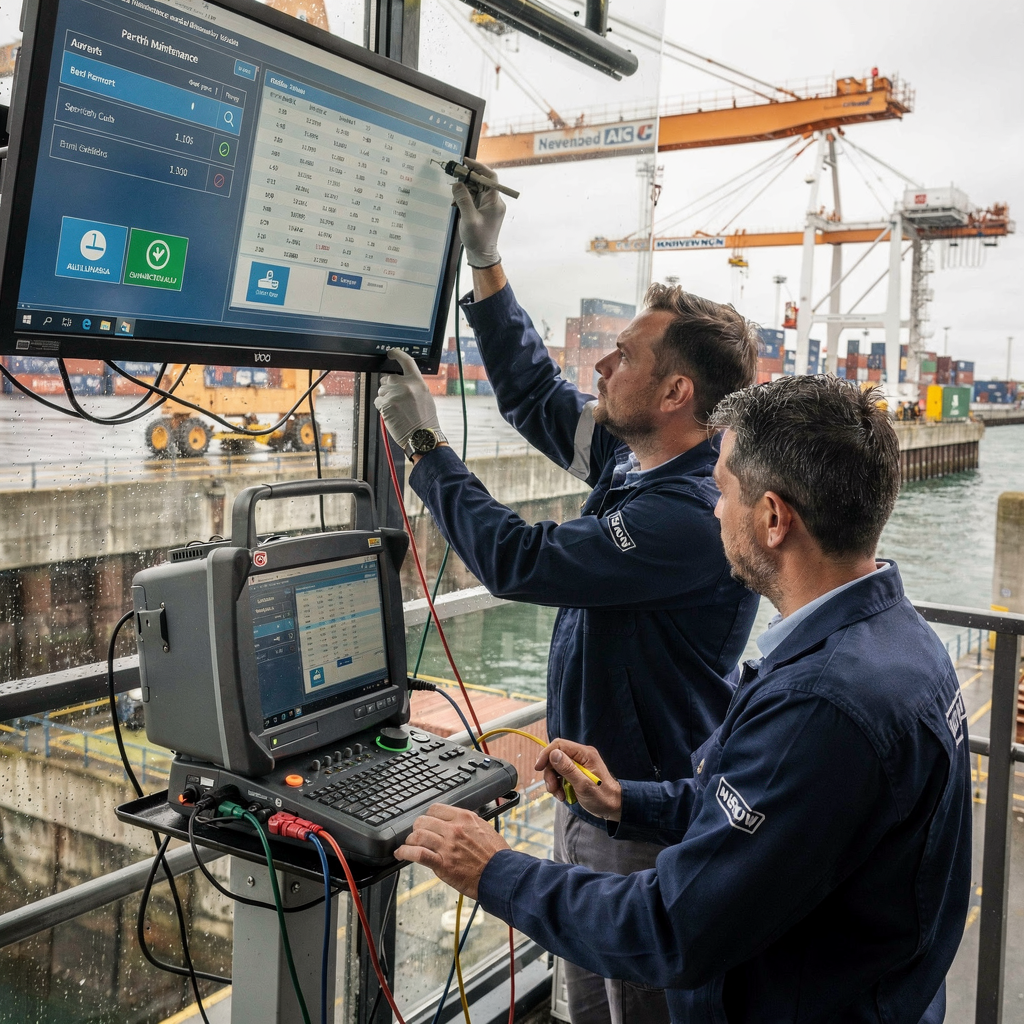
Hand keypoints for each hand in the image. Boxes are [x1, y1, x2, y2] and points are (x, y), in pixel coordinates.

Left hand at [373, 348, 440, 450]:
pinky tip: (392, 414)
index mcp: (418, 382)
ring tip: (397, 410)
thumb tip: (402, 381)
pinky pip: (378, 401)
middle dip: (388, 387)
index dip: (397, 354)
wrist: (422, 436)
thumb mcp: (425, 397)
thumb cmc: (425, 421)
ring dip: (385, 399)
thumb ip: (413, 386)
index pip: (406, 361)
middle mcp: (406, 385)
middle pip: (388, 378)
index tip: (391, 353)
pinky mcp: (386, 405)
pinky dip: (382, 407)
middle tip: (396, 399)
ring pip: (382, 391)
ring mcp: (395, 395)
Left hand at [394, 804, 509, 899]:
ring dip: (410, 840)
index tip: (427, 821)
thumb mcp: (484, 828)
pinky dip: (405, 852)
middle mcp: (454, 829)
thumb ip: (467, 823)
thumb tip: (456, 821)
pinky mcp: (442, 864)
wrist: (501, 875)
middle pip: (423, 821)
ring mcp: (447, 846)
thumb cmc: (496, 855)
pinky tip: (401, 853)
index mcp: (464, 818)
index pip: (436, 808)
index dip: (428, 815)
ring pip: (417, 835)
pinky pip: (417, 854)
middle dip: (417, 828)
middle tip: (417, 834)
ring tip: (409, 844)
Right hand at [451, 157, 505, 268]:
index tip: (465, 162)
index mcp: (494, 202)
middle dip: (467, 178)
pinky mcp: (482, 211)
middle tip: (453, 175)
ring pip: (475, 189)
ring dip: (463, 189)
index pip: (490, 177)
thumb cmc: (478, 239)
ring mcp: (488, 206)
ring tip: (453, 196)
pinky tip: (456, 204)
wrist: (482, 255)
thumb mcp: (469, 219)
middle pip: (481, 181)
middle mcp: (493, 202)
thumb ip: (463, 200)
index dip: (478, 167)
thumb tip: (457, 184)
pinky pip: (472, 198)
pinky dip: (464, 198)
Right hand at [535, 739, 621, 820]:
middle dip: (550, 773)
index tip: (538, 768)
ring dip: (554, 782)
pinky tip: (563, 795)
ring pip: (556, 767)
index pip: (559, 745)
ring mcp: (578, 764)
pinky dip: (558, 785)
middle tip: (553, 789)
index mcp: (584, 754)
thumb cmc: (602, 797)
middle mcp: (581, 756)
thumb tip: (553, 754)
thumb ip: (568, 769)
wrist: (613, 807)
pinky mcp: (576, 773)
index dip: (546, 754)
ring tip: (560, 795)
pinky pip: (560, 775)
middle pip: (555, 757)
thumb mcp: (583, 785)